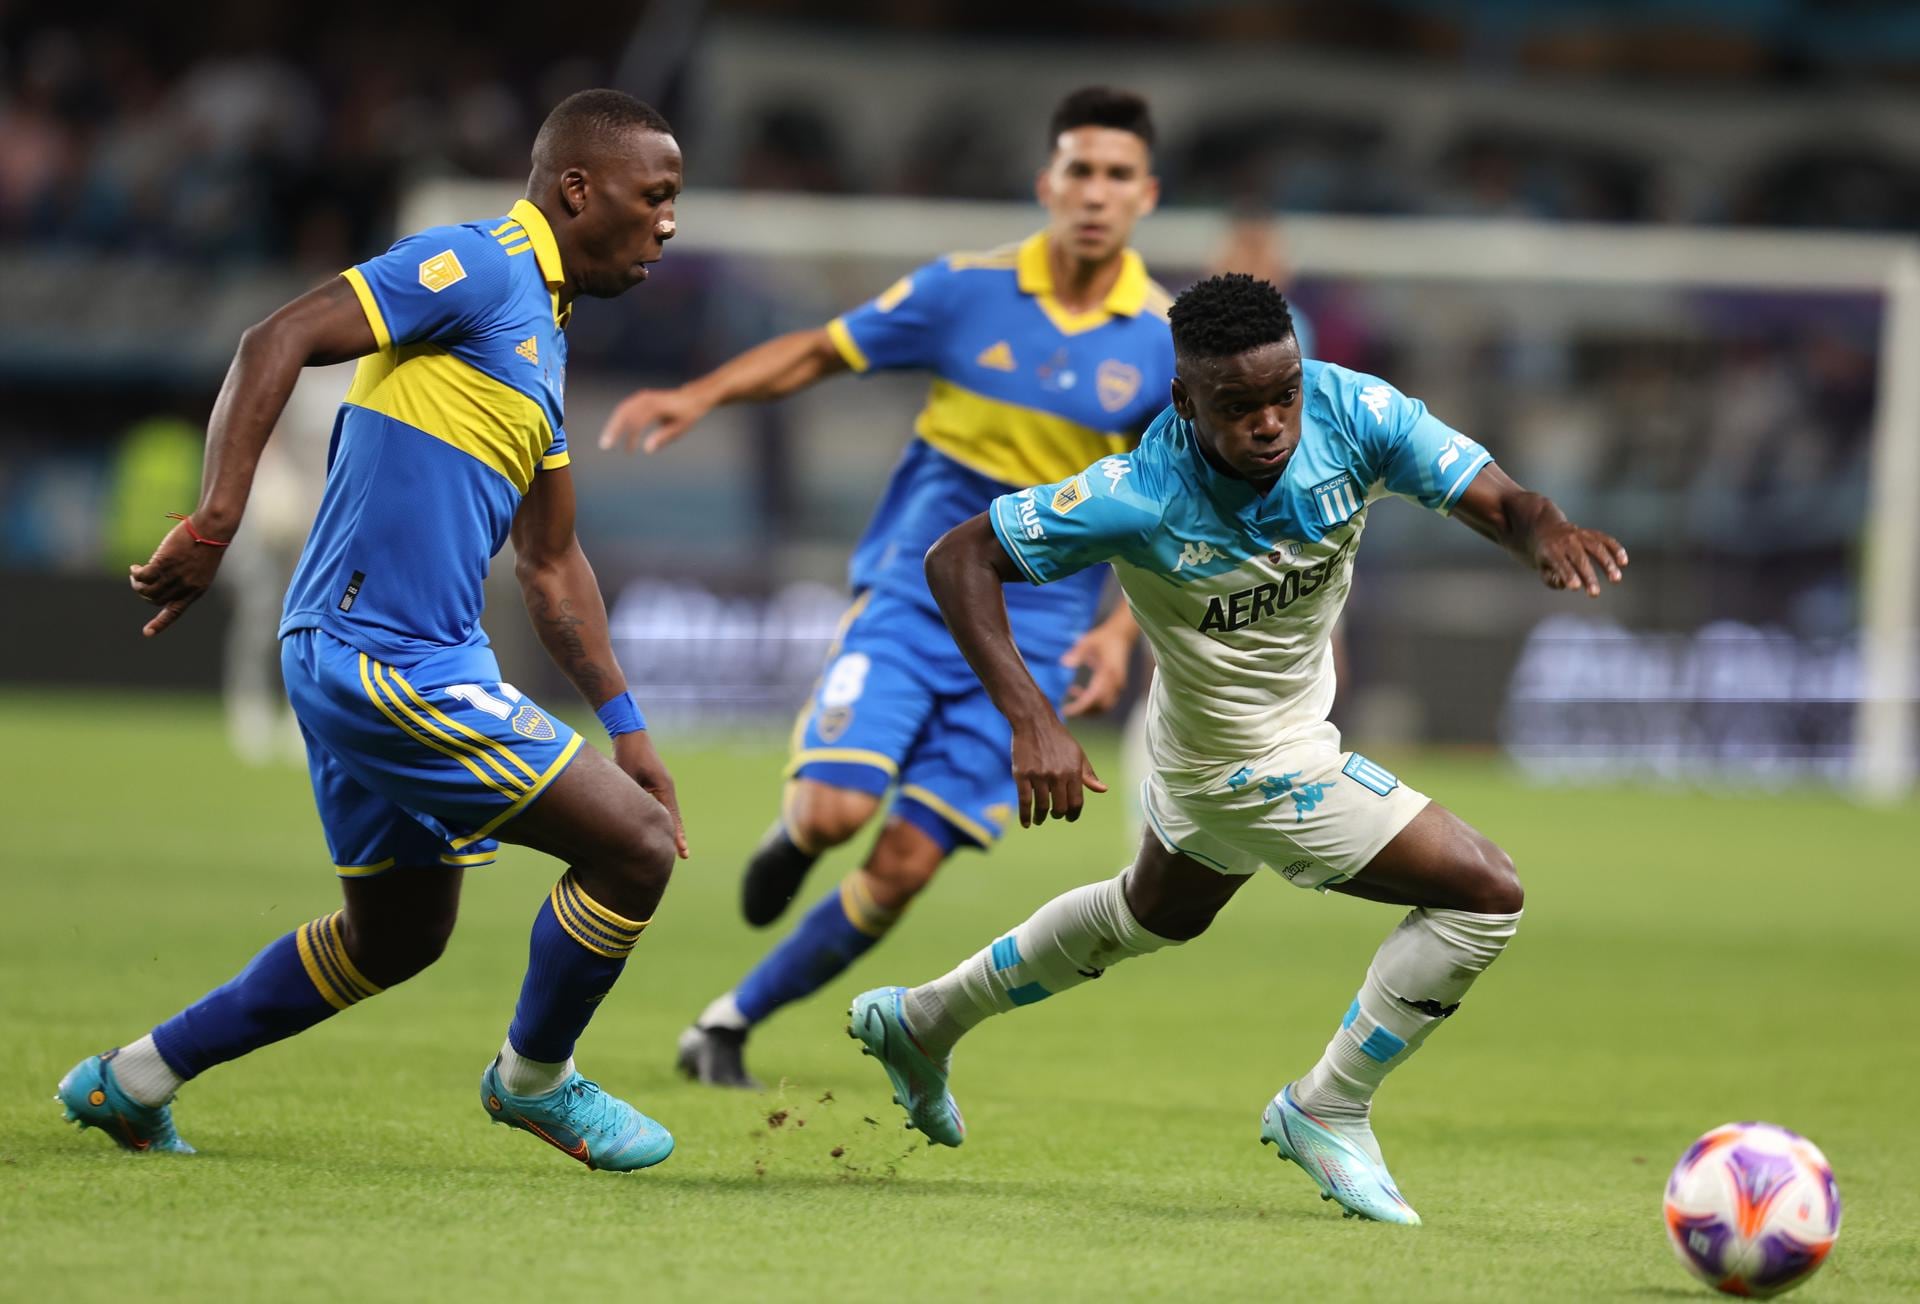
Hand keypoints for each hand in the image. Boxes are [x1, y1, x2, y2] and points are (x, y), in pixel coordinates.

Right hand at [129, 519, 228, 636]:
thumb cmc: (208, 544)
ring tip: (135, 574)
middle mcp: (185, 587)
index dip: (160, 623)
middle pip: (157, 600)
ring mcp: (175, 576)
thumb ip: (185, 579)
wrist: (212, 529)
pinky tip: (134, 568)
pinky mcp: (164, 563)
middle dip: (145, 594)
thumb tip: (162, 582)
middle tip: (139, 582)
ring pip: (147, 589)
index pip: (176, 612)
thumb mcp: (201, 568)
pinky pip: (143, 576)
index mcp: (197, 591)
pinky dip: (136, 574)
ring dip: (137, 584)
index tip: (147, 633)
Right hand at [597, 386, 711, 453]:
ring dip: (613, 426)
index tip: (629, 451)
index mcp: (656, 406)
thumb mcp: (678, 428)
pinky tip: (615, 433)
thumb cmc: (686, 415)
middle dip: (613, 429)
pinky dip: (618, 421)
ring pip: (621, 410)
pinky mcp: (640, 398)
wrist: (691, 398)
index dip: (631, 437)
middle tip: (604, 446)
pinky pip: (625, 409)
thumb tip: (646, 449)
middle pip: (623, 413)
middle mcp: (646, 399)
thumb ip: (662, 438)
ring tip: (606, 442)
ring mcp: (642, 397)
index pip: (637, 421)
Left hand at [614, 730, 689, 857]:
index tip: (683, 853)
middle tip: (681, 856)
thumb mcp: (627, 776)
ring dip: (667, 827)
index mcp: (664, 787)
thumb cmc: (628, 754)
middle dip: (675, 836)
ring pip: (666, 812)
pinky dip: (659, 818)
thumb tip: (627, 819)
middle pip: (673, 817)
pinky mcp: (654, 785)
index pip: (672, 817)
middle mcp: (666, 788)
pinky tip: (656, 828)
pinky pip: (659, 806)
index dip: (677, 836)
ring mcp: (661, 786)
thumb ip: (629, 798)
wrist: (630, 735)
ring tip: (670, 848)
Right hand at [1010, 714, 1107, 826]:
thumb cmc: (1058, 738)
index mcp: (1073, 771)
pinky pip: (1024, 801)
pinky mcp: (1022, 775)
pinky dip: (1025, 816)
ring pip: (1042, 806)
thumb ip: (1088, 774)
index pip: (1076, 802)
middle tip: (1055, 815)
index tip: (1070, 817)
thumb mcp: (1078, 754)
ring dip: (1042, 817)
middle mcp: (1057, 775)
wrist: (1034, 722)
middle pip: (1059, 807)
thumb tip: (1103, 790)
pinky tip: (1027, 823)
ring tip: (1040, 820)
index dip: (1073, 813)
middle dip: (1058, 815)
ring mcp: (1039, 776)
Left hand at [1060, 624, 1131, 717]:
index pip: (1094, 697)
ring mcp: (1118, 686)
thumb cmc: (1103, 638)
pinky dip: (1091, 702)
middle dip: (1083, 711)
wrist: (1121, 636)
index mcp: (1109, 673)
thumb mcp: (1088, 641)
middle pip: (1101, 706)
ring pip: (1104, 706)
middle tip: (1065, 709)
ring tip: (1070, 696)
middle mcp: (1116, 682)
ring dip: (1087, 708)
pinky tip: (1075, 690)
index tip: (1065, 711)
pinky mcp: (1117, 687)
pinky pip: (1105, 701)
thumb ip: (1077, 652)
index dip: (1080, 707)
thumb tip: (1064, 663)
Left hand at [1534, 522, 1627, 597]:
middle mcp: (1567, 541)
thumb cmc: (1546, 556)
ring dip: (1607, 563)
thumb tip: (1564, 583)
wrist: (1548, 529)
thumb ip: (1551, 579)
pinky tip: (1623, 562)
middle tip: (1595, 594)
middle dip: (1588, 576)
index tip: (1575, 587)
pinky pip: (1606, 539)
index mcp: (1551, 550)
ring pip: (1596, 547)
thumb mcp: (1541, 568)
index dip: (1568, 575)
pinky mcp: (1592, 533)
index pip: (1560, 564)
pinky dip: (1616, 549)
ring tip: (1616, 579)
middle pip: (1580, 558)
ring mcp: (1580, 535)